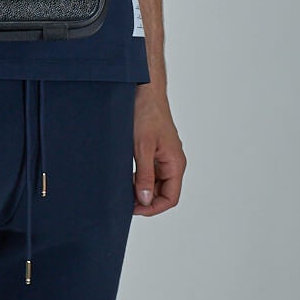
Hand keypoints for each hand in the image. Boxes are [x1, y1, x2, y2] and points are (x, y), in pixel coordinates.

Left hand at [132, 86, 186, 214]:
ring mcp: (164, 157)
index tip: (134, 208)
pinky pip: (150, 172)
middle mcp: (172, 162)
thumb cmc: (147, 114)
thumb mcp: (142, 148)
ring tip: (123, 188)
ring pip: (155, 184)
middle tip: (124, 200)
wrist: (144, 91)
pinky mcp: (154, 151)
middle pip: (163, 193)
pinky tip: (126, 176)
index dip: (153, 208)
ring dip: (140, 189)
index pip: (171, 198)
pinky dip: (138, 178)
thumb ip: (145, 175)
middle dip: (145, 200)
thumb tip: (145, 199)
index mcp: (175, 163)